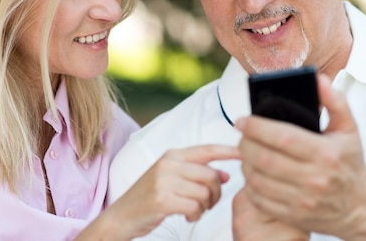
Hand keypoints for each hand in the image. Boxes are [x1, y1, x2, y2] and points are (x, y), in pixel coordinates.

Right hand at [81, 144, 238, 239]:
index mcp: (173, 155)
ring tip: (194, 210)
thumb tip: (226, 174)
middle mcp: (168, 163)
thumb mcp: (172, 178)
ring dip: (205, 207)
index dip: (229, 151)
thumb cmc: (151, 197)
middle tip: (208, 204)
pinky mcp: (162, 199)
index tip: (244, 153)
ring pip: (205, 192)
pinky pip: (194, 206)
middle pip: (211, 175)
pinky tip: (187, 216)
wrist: (121, 216)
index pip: (208, 149)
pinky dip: (195, 215)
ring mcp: (164, 181)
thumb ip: (198, 173)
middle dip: (216, 193)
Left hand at [235, 74, 365, 238]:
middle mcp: (315, 179)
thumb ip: (335, 101)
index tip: (242, 120)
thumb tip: (318, 79)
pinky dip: (249, 185)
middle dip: (246, 144)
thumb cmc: (349, 162)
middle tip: (242, 135)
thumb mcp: (348, 129)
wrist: (359, 205)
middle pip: (265, 159)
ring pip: (258, 180)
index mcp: (326, 154)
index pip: (283, 137)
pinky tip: (252, 172)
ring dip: (245, 163)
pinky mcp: (293, 216)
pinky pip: (260, 200)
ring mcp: (303, 201)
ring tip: (246, 151)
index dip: (257, 127)